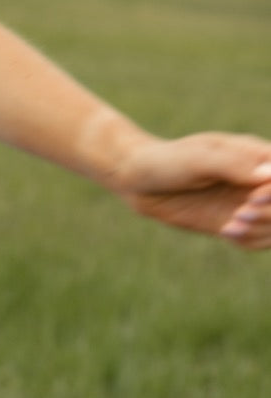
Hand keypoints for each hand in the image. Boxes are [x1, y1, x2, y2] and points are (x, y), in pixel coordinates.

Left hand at [113, 133, 270, 250]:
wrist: (141, 180)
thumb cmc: (169, 161)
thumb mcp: (199, 160)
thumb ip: (234, 166)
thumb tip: (268, 176)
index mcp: (258, 156)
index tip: (251, 200)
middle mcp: (258, 181)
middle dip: (270, 215)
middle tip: (239, 215)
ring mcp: (246, 204)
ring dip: (260, 231)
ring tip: (230, 227)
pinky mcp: (232, 223)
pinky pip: (256, 240)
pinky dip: (249, 241)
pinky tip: (226, 232)